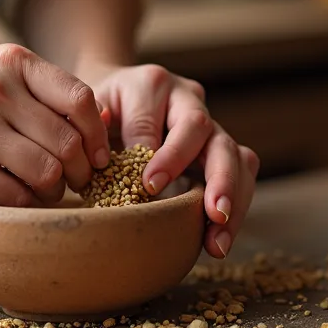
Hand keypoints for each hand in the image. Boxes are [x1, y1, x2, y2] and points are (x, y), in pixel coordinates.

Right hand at [0, 44, 109, 206]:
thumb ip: (45, 89)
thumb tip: (104, 121)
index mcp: (13, 63)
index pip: (80, 99)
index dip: (97, 135)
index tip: (98, 155)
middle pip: (67, 142)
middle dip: (82, 171)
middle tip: (80, 182)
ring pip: (45, 173)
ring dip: (57, 191)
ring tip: (50, 191)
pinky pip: (13, 196)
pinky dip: (26, 204)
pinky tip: (22, 198)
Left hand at [83, 63, 258, 258]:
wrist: (111, 99)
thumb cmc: (94, 112)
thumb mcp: (85, 112)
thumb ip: (93, 128)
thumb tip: (103, 156)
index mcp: (153, 85)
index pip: (164, 119)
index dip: (166, 155)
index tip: (151, 186)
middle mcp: (188, 99)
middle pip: (209, 132)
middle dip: (214, 174)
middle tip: (212, 211)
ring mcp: (209, 124)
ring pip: (236, 155)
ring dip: (231, 199)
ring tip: (218, 241)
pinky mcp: (219, 149)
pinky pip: (241, 173)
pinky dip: (235, 207)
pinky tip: (217, 241)